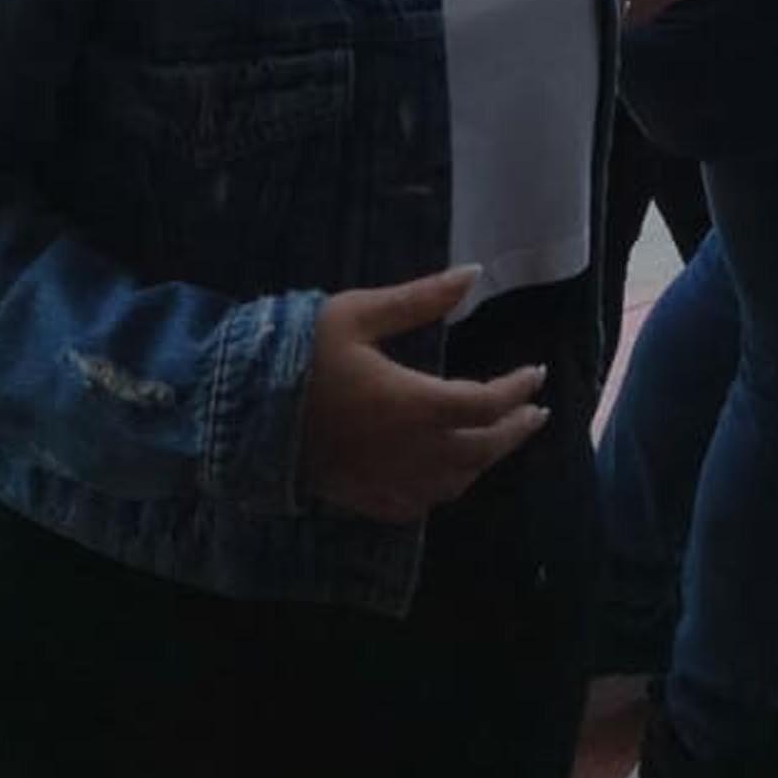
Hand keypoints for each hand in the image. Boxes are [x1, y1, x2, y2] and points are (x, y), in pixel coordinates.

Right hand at [296, 267, 546, 523]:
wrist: (241, 410)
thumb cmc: (301, 354)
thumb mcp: (358, 313)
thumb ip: (420, 299)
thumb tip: (474, 273)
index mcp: (410, 402)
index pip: (485, 403)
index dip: (518, 390)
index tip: (536, 373)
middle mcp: (408, 450)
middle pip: (482, 449)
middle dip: (515, 430)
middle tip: (535, 412)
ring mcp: (388, 481)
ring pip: (457, 482)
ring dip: (486, 459)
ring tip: (500, 436)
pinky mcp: (366, 499)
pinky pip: (423, 504)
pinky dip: (448, 487)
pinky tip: (449, 472)